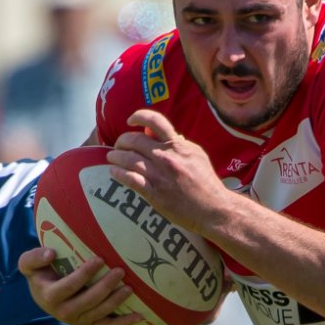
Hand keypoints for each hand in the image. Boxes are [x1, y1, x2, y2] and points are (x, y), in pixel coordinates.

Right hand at [17, 246, 138, 324]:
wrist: (44, 294)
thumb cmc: (41, 273)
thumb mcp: (29, 264)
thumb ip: (33, 257)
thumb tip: (50, 253)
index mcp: (50, 296)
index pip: (70, 285)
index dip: (85, 274)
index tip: (99, 258)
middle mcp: (63, 312)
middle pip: (88, 301)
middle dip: (105, 286)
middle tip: (120, 271)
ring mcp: (78, 320)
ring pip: (100, 313)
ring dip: (116, 301)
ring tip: (130, 287)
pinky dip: (124, 322)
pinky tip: (139, 314)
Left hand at [107, 110, 227, 234]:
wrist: (212, 208)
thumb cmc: (206, 182)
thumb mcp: (196, 155)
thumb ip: (179, 144)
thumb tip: (163, 135)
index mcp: (178, 146)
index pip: (155, 121)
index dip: (138, 116)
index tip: (130, 120)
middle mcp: (166, 157)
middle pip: (134, 140)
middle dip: (121, 141)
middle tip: (118, 145)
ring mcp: (159, 175)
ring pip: (128, 159)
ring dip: (116, 157)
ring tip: (112, 158)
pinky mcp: (154, 193)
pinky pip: (129, 179)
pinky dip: (118, 173)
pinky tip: (114, 172)